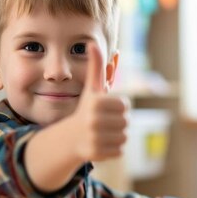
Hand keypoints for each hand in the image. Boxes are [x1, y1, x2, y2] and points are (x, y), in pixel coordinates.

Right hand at [72, 42, 127, 161]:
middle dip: (118, 123)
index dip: (118, 108)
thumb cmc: (87, 109)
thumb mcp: (92, 88)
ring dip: (116, 136)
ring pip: (124, 137)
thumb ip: (96, 67)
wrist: (70, 137)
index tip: (105, 109)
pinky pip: (120, 151)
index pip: (125, 106)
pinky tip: (100, 144)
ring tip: (102, 133)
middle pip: (126, 122)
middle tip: (104, 122)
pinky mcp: (96, 154)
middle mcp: (94, 121)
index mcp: (96, 103)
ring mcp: (94, 138)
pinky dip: (113, 149)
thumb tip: (92, 43)